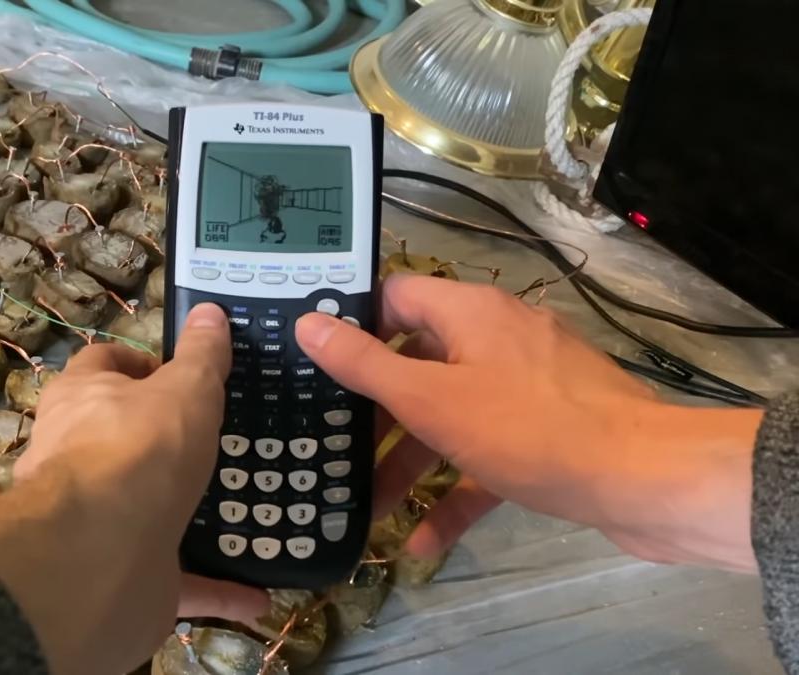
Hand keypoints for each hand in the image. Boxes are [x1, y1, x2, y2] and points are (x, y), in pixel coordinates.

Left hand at [0, 304, 266, 674]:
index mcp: (80, 399)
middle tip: (221, 442)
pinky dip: (215, 587)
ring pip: (144, 513)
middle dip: (163, 444)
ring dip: (186, 518)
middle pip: (117, 439)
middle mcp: (75, 457)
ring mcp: (95, 521)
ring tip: (245, 513)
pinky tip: (258, 595)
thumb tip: (209, 312)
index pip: (102, 365)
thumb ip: (200, 356)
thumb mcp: (184, 388)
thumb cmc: (139, 448)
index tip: (187, 375)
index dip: (142, 364)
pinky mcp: (119, 574)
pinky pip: (175, 580)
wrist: (99, 553)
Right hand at [296, 275, 762, 572]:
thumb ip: (365, 365)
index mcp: (468, 313)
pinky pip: (486, 454)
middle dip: (375, 410)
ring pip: (450, 415)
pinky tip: (423, 545)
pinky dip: (456, 490)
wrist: (644, 480)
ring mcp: (525, 387)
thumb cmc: (528, 429)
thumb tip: (307, 323)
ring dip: (410, 462)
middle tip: (330, 442)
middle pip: (417, 363)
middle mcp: (496, 339)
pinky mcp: (546, 431)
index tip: (310, 362)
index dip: (351, 323)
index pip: (393, 297)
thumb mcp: (431, 399)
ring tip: (369, 507)